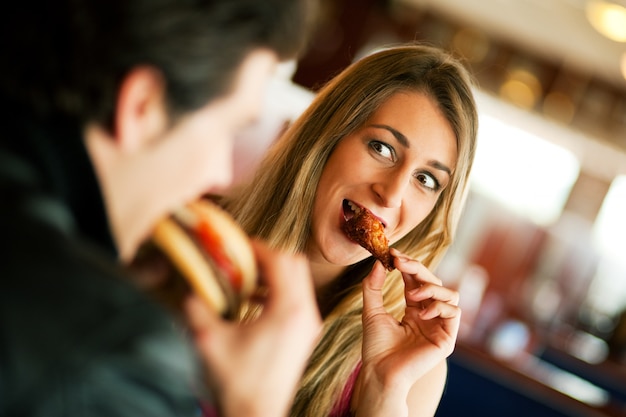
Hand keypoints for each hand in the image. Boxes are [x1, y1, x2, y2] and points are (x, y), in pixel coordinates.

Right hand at [185, 240, 321, 416]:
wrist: (258, 415)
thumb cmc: (238, 383)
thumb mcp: (210, 341)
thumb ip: (197, 308)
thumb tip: (189, 288)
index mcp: (289, 310)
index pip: (279, 260)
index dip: (256, 247)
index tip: (236, 245)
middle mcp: (306, 313)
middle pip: (294, 263)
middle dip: (267, 256)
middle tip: (241, 259)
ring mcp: (309, 324)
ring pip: (297, 279)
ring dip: (272, 273)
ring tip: (243, 277)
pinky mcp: (305, 334)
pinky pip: (296, 297)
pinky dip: (277, 290)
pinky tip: (251, 300)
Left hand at [355, 248, 459, 415]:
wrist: (380, 372)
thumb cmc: (375, 346)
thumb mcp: (371, 311)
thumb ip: (373, 287)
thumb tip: (378, 263)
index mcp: (413, 309)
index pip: (416, 280)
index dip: (408, 265)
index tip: (394, 253)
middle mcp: (429, 315)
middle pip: (434, 282)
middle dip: (418, 269)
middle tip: (401, 262)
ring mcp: (439, 326)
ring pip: (450, 294)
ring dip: (431, 288)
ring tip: (412, 294)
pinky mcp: (446, 339)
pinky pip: (454, 313)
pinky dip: (440, 307)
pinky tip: (422, 313)